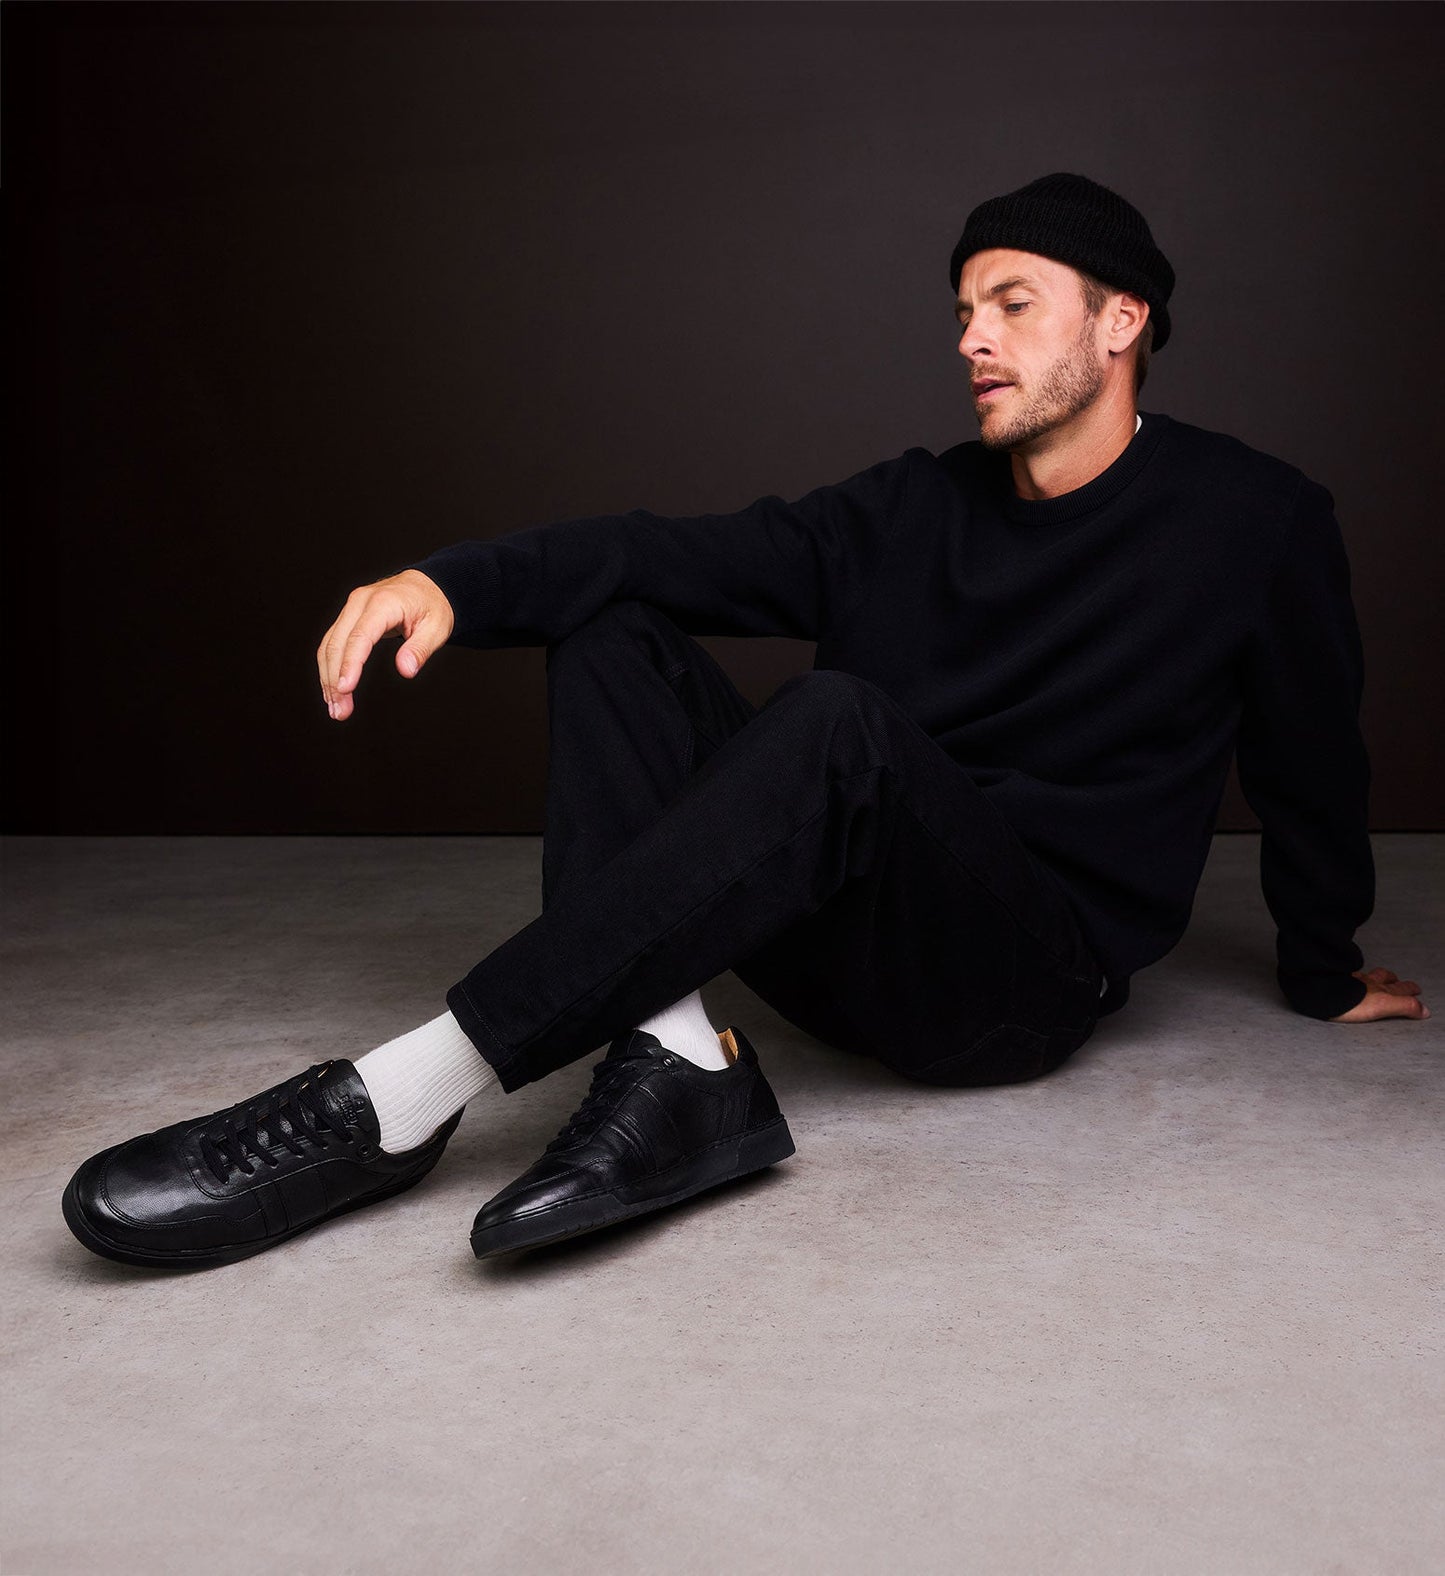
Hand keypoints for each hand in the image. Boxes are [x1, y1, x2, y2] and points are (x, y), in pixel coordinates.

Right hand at [316, 569, 454, 720]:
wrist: (426, 586)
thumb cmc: (433, 606)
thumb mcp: (437, 627)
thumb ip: (421, 649)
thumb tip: (406, 671)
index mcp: (383, 603)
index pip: (360, 636)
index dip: (351, 664)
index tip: (345, 689)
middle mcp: (360, 602)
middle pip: (338, 643)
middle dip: (335, 680)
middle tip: (340, 712)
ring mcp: (351, 608)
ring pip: (329, 645)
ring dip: (328, 678)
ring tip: (336, 709)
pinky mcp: (348, 618)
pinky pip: (332, 643)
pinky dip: (330, 668)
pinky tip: (333, 692)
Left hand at [1328, 966, 1430, 1022]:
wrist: (1320, 991)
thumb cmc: (1347, 1000)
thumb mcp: (1383, 1005)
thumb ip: (1404, 1006)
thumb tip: (1424, 1010)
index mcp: (1380, 989)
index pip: (1401, 989)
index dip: (1410, 990)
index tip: (1416, 990)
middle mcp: (1366, 982)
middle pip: (1385, 978)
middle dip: (1396, 980)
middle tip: (1401, 982)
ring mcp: (1350, 980)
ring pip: (1366, 975)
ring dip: (1374, 976)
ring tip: (1377, 978)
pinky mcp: (1335, 981)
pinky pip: (1348, 976)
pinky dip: (1353, 977)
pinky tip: (1349, 979)